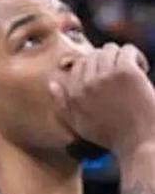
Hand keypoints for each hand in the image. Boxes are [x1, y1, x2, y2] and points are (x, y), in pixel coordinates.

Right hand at [50, 43, 154, 158]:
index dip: (93, 66)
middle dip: (106, 61)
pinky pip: (127, 50)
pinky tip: (142, 67)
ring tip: (131, 70)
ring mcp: (107, 75)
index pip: (79, 64)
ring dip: (120, 57)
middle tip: (119, 74)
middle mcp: (88, 81)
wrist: (140, 144)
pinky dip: (135, 55)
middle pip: (94, 55)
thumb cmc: (112, 137)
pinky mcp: (127, 72)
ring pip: (110, 49)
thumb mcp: (79, 125)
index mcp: (75, 92)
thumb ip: (61, 104)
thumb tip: (52, 83)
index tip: (106, 75)